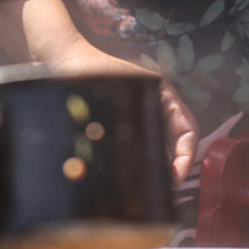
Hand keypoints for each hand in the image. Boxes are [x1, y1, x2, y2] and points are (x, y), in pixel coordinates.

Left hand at [0, 0, 196, 182]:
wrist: (61, 56)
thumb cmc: (88, 69)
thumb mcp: (116, 93)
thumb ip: (131, 120)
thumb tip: (142, 159)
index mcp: (163, 93)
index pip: (188, 129)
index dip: (185, 157)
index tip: (174, 179)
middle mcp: (155, 104)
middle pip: (175, 143)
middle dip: (171, 168)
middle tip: (160, 192)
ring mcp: (139, 113)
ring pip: (157, 147)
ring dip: (155, 168)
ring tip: (145, 190)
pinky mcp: (123, 123)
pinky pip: (138, 146)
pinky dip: (138, 163)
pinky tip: (128, 179)